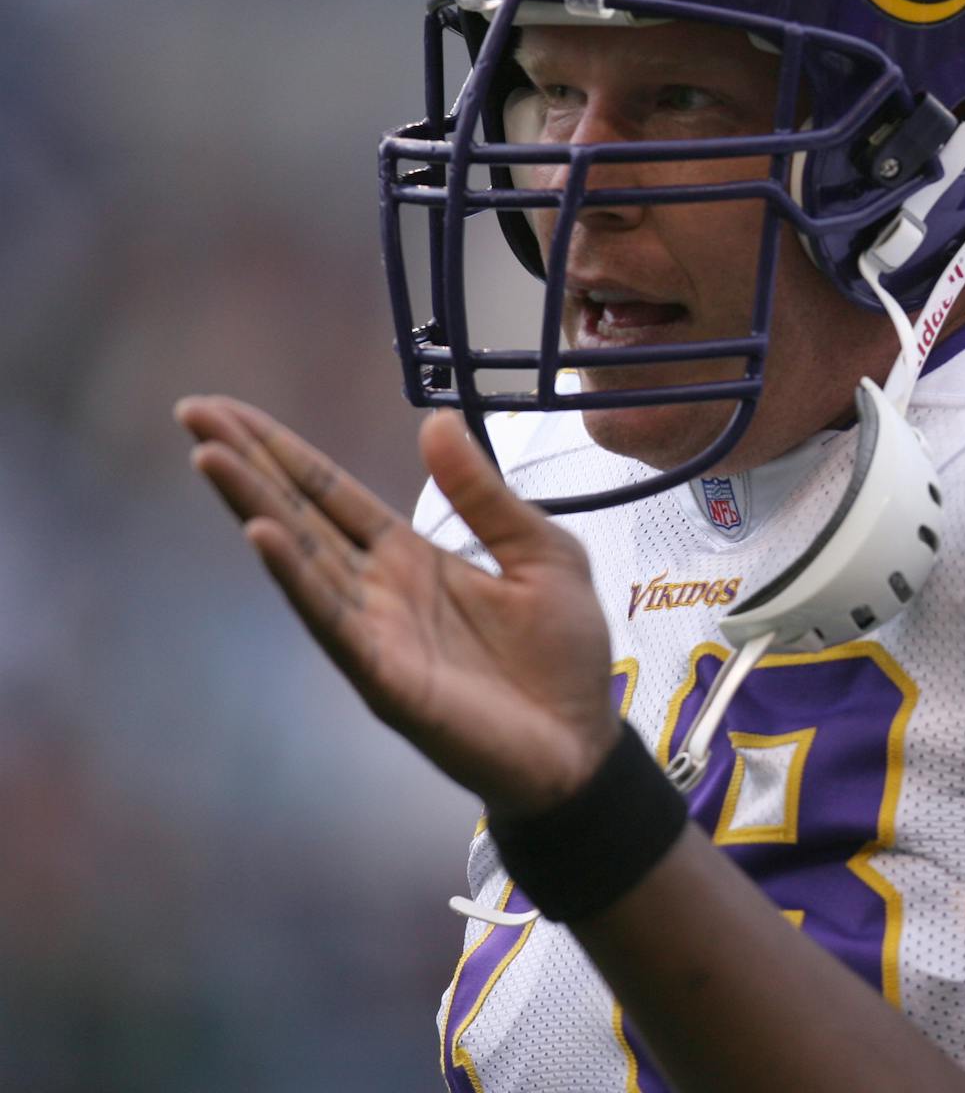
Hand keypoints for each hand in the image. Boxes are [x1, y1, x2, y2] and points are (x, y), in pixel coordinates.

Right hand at [176, 397, 617, 815]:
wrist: (582, 743)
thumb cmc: (561, 653)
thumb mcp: (540, 551)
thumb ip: (484, 494)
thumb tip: (434, 421)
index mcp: (411, 555)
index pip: (332, 492)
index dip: (282, 450)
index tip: (226, 410)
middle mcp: (378, 588)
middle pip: (300, 513)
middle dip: (247, 464)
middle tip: (192, 412)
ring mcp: (374, 631)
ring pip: (301, 559)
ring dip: (255, 507)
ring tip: (211, 458)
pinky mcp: (384, 674)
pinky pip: (332, 620)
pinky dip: (296, 577)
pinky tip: (264, 537)